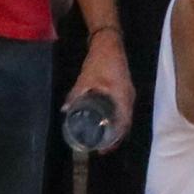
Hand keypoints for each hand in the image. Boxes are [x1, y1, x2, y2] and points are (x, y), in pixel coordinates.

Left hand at [64, 31, 134, 150]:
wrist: (110, 43)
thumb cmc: (100, 61)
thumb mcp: (85, 79)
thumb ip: (76, 95)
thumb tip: (65, 109)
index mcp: (123, 97)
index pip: (123, 125)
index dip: (115, 139)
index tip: (103, 149)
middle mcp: (129, 98)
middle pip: (125, 124)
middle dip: (115, 138)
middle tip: (101, 148)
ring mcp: (128, 94)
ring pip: (125, 118)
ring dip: (116, 130)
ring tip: (103, 139)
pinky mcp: (124, 90)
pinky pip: (123, 110)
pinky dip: (116, 119)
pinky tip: (105, 122)